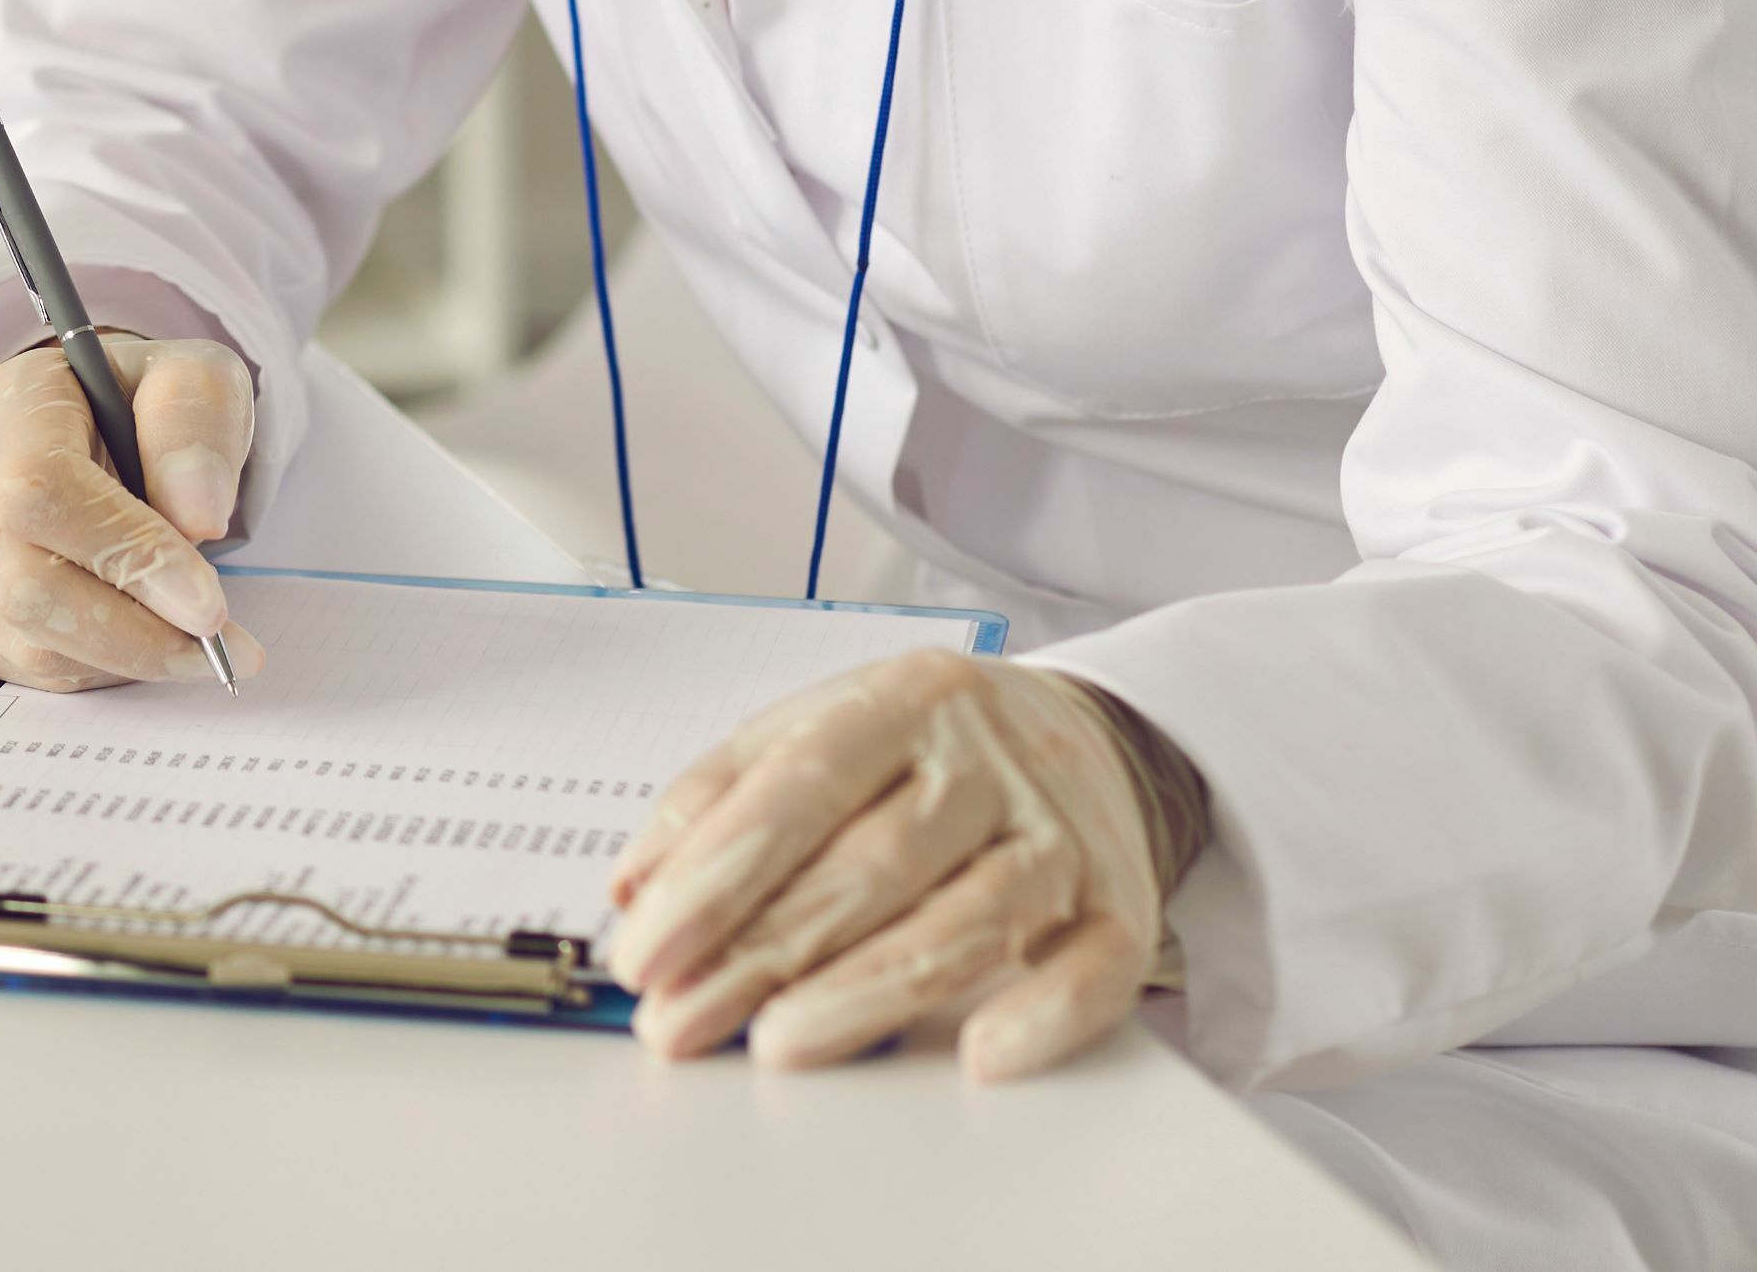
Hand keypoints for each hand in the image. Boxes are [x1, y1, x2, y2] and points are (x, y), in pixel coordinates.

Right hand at [0, 334, 259, 690]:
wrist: (82, 426)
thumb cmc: (136, 408)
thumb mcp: (193, 378)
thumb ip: (197, 426)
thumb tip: (198, 515)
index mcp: (11, 402)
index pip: (43, 489)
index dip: (127, 556)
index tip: (209, 606)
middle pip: (24, 586)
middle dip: (137, 635)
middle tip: (219, 646)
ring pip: (23, 640)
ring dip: (121, 656)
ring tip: (181, 633)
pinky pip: (14, 663)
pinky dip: (87, 663)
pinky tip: (124, 629)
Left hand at [603, 651, 1198, 1080]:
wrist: (1087, 732)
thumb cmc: (923, 746)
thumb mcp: (815, 730)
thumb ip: (718, 797)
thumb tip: (633, 889)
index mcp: (899, 700)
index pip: (797, 788)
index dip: (715, 877)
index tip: (647, 953)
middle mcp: (985, 759)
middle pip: (869, 865)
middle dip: (763, 953)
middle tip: (682, 1022)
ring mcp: (1061, 830)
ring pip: (966, 921)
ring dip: (866, 994)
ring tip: (777, 1046)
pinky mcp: (1122, 902)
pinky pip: (1095, 968)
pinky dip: (1041, 1015)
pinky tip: (980, 1057)